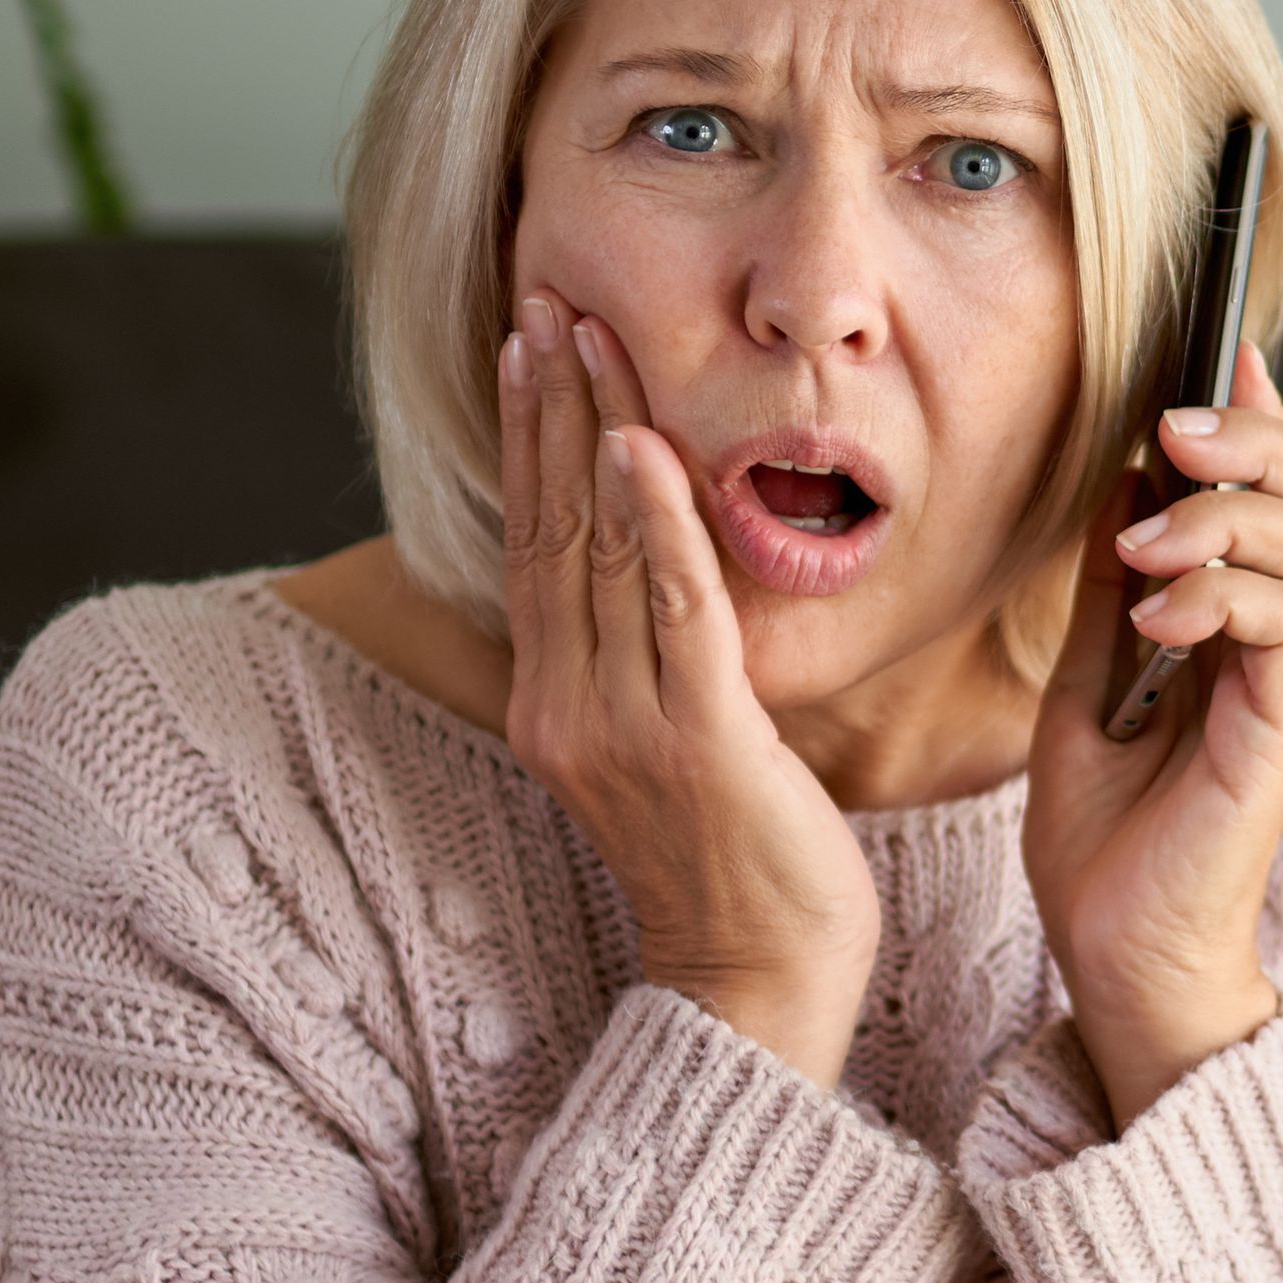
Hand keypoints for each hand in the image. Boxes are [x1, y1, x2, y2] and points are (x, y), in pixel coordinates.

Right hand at [498, 291, 880, 1082]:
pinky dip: (655, 521)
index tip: (530, 345)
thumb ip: (648, 661)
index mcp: (554, 706)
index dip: (529, 440)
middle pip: (549, 527)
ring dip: (592, 430)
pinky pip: (672, 609)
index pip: (535, 546)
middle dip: (546, 406)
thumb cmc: (731, 864)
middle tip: (545, 301)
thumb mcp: (668, 749)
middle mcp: (568, 708)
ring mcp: (623, 726)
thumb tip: (656, 569)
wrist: (753, 982)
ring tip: (586, 336)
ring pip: (600, 551)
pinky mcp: (696, 742)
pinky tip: (641, 446)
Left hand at [1024, 339, 1282, 1125]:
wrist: (1114, 951)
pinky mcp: (1281, 733)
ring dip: (1231, 513)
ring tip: (1150, 542)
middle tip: (1174, 434)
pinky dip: (1220, 594)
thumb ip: (1114, 583)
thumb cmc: (1108, 831)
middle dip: (1265, 439)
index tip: (1217, 355)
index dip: (1270, 414)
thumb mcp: (1089, 676)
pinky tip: (1155, 618)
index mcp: (1252, 624)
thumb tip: (1124, 480)